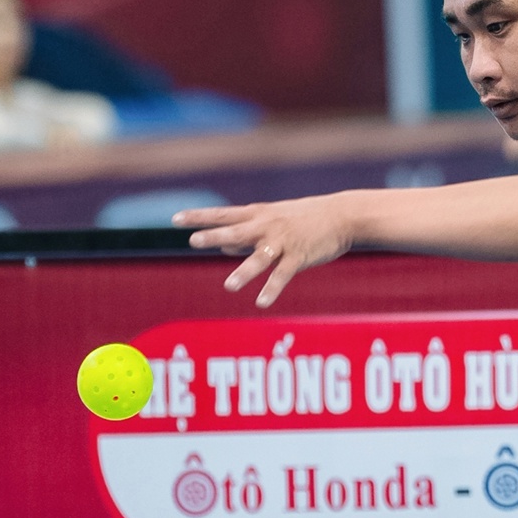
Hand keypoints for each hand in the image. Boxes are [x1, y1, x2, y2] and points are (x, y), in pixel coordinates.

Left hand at [176, 194, 356, 305]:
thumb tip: (222, 249)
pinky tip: (262, 302)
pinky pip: (282, 275)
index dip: (199, 217)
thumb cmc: (305, 218)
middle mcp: (266, 226)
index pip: (222, 215)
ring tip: (230, 286)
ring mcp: (282, 241)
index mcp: (257, 216)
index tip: (175, 219)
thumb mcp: (273, 221)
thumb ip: (246, 235)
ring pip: (259, 258)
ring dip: (244, 272)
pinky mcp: (299, 256)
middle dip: (215, 236)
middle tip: (194, 241)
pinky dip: (272, 289)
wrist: (342, 216)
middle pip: (235, 232)